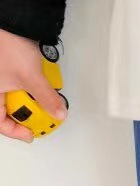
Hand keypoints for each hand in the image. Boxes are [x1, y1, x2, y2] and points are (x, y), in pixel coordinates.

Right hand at [0, 28, 66, 142]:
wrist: (12, 22)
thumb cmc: (10, 45)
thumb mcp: (32, 78)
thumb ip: (47, 99)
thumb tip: (58, 113)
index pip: (0, 122)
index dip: (16, 132)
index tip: (32, 134)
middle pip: (8, 111)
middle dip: (26, 116)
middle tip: (41, 118)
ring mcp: (1, 78)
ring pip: (15, 99)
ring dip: (31, 102)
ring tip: (42, 99)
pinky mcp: (8, 70)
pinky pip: (19, 87)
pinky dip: (31, 90)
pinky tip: (40, 87)